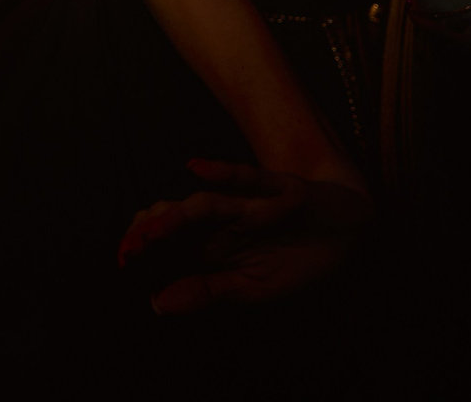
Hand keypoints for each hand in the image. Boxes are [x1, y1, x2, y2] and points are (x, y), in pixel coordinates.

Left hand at [116, 159, 372, 314]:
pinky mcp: (279, 189)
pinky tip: (196, 167)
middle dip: (151, 231)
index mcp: (213, 246)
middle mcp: (222, 222)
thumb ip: (208, 293)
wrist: (350, 231)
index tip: (120, 263)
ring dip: (179, 216)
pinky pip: (250, 178)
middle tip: (128, 251)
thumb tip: (157, 304)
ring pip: (206, 204)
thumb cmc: (297, 261)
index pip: (168, 245)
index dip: (144, 250)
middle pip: (177, 219)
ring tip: (154, 228)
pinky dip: (224, 172)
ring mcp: (248, 204)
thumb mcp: (254, 288)